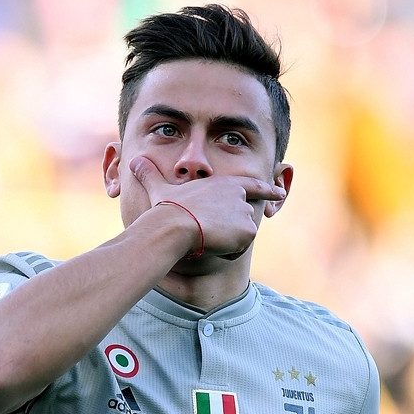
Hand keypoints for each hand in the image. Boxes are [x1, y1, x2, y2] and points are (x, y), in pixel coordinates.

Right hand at [130, 156, 286, 257]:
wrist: (176, 224)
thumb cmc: (167, 207)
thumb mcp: (159, 189)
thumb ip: (150, 175)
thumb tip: (132, 161)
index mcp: (225, 183)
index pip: (253, 185)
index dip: (268, 189)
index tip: (280, 192)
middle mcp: (240, 196)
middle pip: (241, 218)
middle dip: (229, 229)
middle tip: (209, 232)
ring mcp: (245, 213)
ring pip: (239, 236)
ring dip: (225, 242)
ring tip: (206, 237)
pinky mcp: (248, 231)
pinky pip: (239, 249)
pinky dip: (227, 252)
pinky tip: (212, 245)